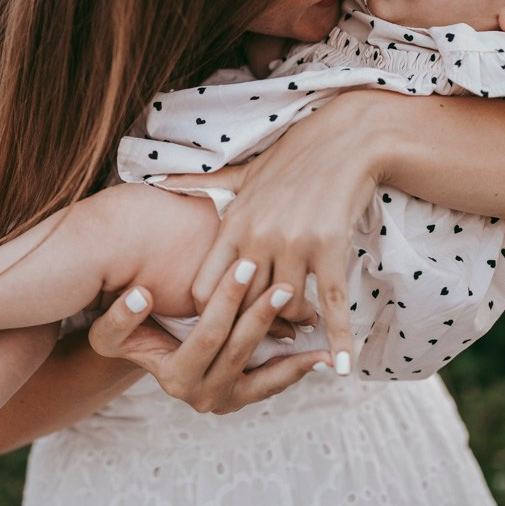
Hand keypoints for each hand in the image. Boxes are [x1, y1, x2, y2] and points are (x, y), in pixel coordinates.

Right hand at [87, 260, 330, 413]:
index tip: (245, 265)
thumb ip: (120, 315)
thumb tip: (141, 295)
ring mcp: (224, 401)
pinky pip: (274, 385)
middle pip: (240, 349)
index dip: (227, 300)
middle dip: (262, 312)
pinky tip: (321, 353)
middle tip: (284, 280)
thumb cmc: (128, 333)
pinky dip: (297, 369)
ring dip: (290, 346)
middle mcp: (201, 397)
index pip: (208, 335)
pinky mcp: (242, 397)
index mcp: (173, 378)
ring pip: (264, 371)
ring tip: (313, 320)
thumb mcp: (109, 330)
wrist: (145, 352)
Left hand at [163, 95, 380, 374]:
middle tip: (260, 341)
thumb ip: (201, 187)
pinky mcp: (329, 247)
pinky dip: (337, 337)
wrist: (346, 139)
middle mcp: (258, 237)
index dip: (210, 313)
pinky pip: (329, 301)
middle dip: (250, 326)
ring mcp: (294, 244)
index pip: (205, 287)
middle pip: (242, 305)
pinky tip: (342, 366)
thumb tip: (158, 182)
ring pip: (284, 306)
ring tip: (300, 334)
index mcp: (234, 223)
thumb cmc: (294, 158)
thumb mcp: (242, 173)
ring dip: (293, 325)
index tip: (223, 321)